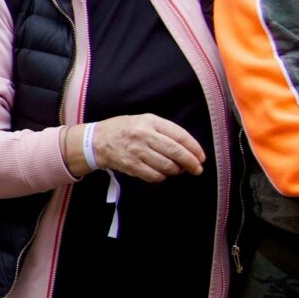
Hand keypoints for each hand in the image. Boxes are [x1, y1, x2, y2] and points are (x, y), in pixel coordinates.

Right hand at [75, 115, 204, 181]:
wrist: (97, 140)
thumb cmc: (125, 129)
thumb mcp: (145, 121)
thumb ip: (166, 131)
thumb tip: (189, 149)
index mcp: (150, 122)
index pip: (180, 136)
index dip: (194, 148)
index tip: (201, 157)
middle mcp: (144, 135)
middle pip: (176, 152)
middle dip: (191, 163)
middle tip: (197, 169)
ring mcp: (137, 151)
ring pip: (167, 166)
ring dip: (176, 171)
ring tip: (176, 169)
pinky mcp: (131, 165)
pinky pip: (154, 176)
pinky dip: (162, 177)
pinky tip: (162, 173)